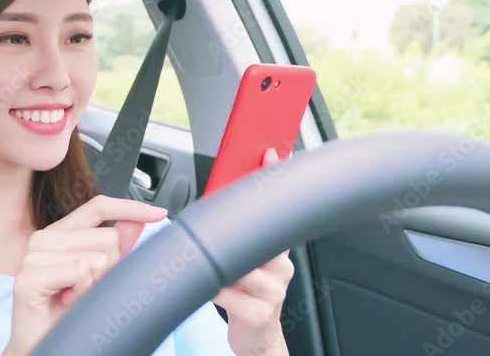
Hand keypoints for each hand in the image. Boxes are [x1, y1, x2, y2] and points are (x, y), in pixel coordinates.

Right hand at [2, 195, 167, 354]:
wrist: (44, 345)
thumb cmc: (69, 312)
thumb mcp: (101, 275)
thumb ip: (118, 246)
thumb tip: (138, 220)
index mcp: (61, 233)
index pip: (99, 206)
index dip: (130, 208)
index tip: (159, 213)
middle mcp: (44, 238)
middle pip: (107, 237)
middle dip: (109, 268)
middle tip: (86, 289)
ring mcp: (32, 256)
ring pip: (97, 257)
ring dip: (94, 284)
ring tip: (74, 297)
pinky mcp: (28, 278)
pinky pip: (79, 272)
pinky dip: (81, 292)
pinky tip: (66, 302)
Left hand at [213, 148, 294, 355]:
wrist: (256, 340)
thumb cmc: (246, 299)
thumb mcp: (245, 266)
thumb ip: (238, 240)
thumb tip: (217, 210)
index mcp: (277, 252)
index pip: (278, 212)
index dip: (275, 179)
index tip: (269, 153)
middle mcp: (281, 267)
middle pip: (258, 235)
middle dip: (236, 230)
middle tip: (217, 223)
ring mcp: (273, 290)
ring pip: (239, 265)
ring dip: (218, 267)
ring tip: (209, 269)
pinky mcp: (260, 312)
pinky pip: (228, 293)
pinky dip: (213, 290)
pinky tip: (210, 290)